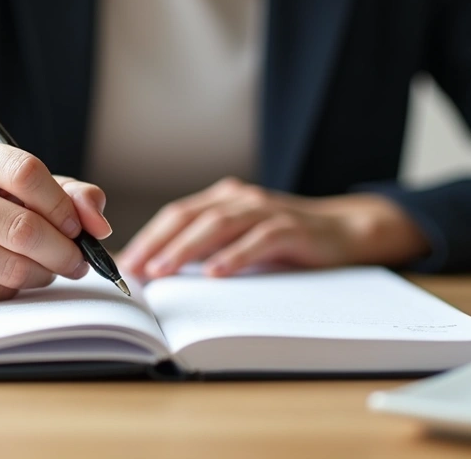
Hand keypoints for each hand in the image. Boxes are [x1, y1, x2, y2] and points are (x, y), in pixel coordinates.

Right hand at [0, 133, 111, 301]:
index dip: (62, 206)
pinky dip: (16, 288)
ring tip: (53, 268)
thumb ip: (70, 194)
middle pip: (21, 228)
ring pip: (10, 266)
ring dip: (45, 274)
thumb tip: (98, 224)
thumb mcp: (23, 183)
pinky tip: (16, 275)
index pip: (25, 173)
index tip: (81, 227)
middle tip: (80, 261)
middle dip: (64, 251)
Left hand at [118, 177, 429, 278]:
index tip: (126, 261)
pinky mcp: (291, 228)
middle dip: (159, 243)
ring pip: (218, 225)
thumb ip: (207, 247)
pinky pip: (258, 240)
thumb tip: (159, 271)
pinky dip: (234, 256)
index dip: (150, 235)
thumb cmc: (286, 240)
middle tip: (137, 268)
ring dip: (186, 249)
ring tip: (164, 270)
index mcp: (225, 198)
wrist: (344, 231)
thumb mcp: (242, 239)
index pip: (178, 214)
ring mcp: (266, 210)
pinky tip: (215, 273)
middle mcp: (241, 198)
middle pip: (191, 216)